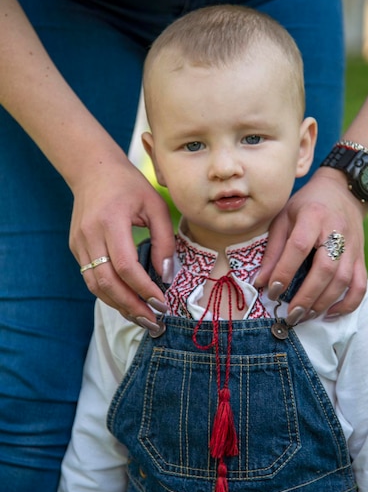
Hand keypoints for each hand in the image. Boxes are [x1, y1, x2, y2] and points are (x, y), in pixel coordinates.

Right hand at [69, 156, 174, 324]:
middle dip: (131, 306)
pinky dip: (110, 294)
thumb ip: (164, 241)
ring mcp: (79, 243)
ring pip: (95, 286)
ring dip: (119, 306)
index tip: (162, 303)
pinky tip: (128, 302)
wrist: (93, 170)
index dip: (143, 289)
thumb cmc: (129, 186)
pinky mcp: (76, 248)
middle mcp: (89, 235)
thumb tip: (167, 276)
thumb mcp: (156, 206)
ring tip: (143, 319)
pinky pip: (92, 278)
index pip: (125, 266)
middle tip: (153, 322)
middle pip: (106, 282)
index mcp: (110, 221)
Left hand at [256, 168, 367, 319]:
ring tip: (305, 316)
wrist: (342, 191)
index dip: (284, 271)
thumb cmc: (306, 205)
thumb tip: (261, 282)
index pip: (299, 247)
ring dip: (323, 302)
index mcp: (313, 216)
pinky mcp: (361, 257)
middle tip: (291, 314)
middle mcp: (336, 231)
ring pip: (343, 279)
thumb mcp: (284, 218)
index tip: (272, 291)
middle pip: (325, 268)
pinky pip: (360, 285)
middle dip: (307, 295)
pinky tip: (331, 314)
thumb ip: (273, 249)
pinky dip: (348, 303)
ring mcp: (353, 246)